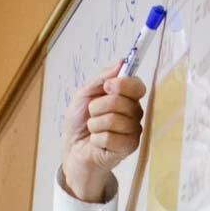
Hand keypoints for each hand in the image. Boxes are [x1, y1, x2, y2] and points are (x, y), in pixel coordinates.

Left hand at [61, 61, 147, 201]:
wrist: (72, 148)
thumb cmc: (79, 122)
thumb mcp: (84, 94)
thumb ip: (102, 78)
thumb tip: (122, 62)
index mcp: (127, 98)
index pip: (137, 85)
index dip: (122, 84)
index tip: (107, 87)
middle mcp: (134, 113)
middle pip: (121, 101)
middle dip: (97, 107)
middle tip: (91, 115)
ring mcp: (133, 131)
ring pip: (114, 120)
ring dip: (95, 124)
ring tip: (93, 130)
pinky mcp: (129, 147)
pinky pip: (111, 137)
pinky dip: (97, 139)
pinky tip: (97, 142)